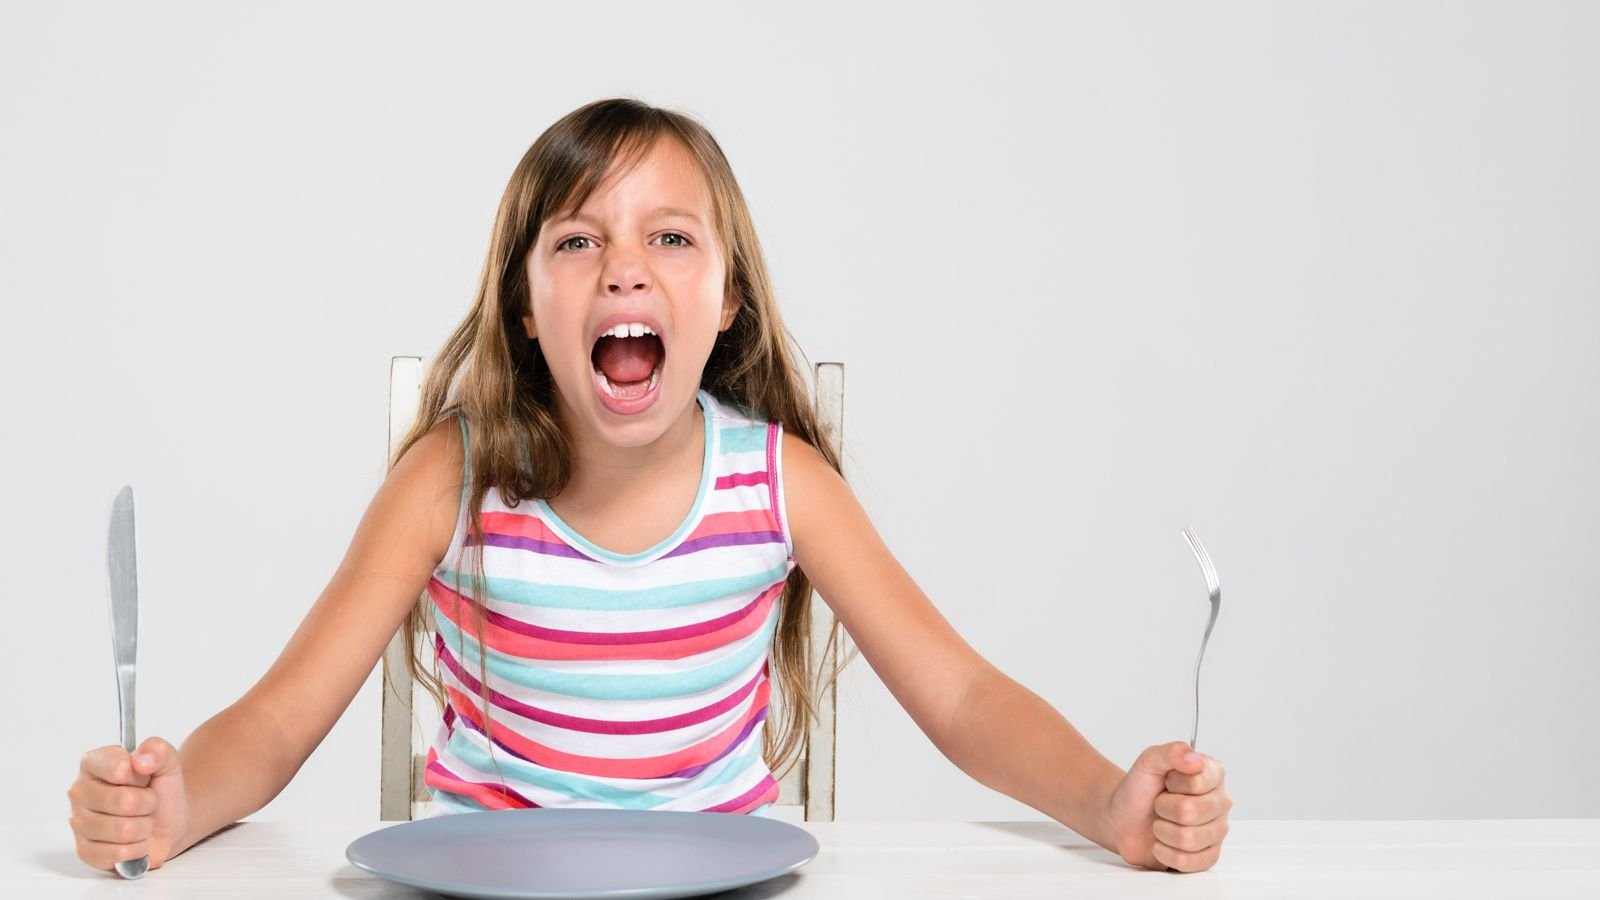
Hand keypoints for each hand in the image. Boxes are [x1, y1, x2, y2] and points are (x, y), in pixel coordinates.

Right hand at [67, 737, 189, 872]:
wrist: (168, 821)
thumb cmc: (161, 789)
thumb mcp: (167, 762)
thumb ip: (158, 750)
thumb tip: (142, 759)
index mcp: (94, 763)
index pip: (119, 767)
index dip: (141, 775)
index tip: (145, 776)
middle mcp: (79, 791)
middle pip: (124, 801)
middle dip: (147, 803)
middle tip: (147, 801)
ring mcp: (79, 822)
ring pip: (123, 830)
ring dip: (143, 827)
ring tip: (141, 820)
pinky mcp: (84, 851)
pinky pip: (117, 854)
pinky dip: (136, 849)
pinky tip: (135, 840)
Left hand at [1101, 741, 1231, 872]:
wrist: (1123, 818)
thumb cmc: (1139, 789)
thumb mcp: (1149, 761)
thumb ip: (1170, 752)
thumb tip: (1194, 760)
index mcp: (1213, 774)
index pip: (1196, 782)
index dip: (1173, 783)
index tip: (1166, 781)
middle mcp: (1221, 802)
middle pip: (1190, 812)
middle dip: (1163, 808)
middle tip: (1160, 804)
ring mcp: (1217, 831)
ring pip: (1188, 839)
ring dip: (1162, 831)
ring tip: (1161, 823)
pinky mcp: (1209, 856)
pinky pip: (1189, 862)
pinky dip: (1166, 853)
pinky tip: (1163, 843)